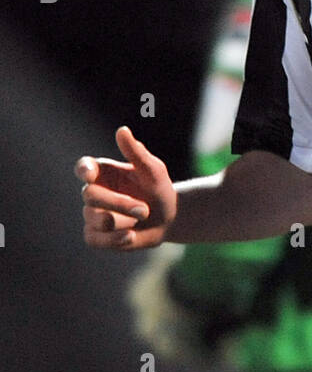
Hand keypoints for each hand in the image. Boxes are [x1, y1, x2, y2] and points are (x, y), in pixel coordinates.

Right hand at [76, 126, 176, 249]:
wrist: (168, 218)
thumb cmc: (158, 189)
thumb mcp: (153, 170)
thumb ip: (136, 152)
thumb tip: (122, 131)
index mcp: (103, 171)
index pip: (83, 168)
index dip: (83, 170)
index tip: (90, 174)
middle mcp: (93, 191)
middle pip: (91, 197)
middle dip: (119, 204)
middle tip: (145, 210)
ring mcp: (91, 214)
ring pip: (95, 220)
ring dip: (123, 221)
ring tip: (143, 218)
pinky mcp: (95, 235)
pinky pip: (95, 239)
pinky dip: (114, 240)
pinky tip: (131, 236)